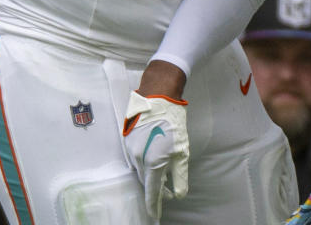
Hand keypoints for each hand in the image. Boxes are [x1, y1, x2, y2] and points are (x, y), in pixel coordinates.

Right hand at [122, 91, 189, 219]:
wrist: (157, 97)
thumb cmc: (173, 122)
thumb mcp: (182, 151)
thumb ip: (180, 175)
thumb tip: (178, 194)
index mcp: (153, 162)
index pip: (152, 191)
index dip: (154, 204)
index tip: (155, 215)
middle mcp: (138, 159)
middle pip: (146, 181)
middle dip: (155, 190)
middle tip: (165, 195)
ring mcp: (131, 150)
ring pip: (141, 170)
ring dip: (151, 176)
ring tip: (162, 179)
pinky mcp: (128, 141)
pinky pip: (136, 159)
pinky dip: (145, 164)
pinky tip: (154, 161)